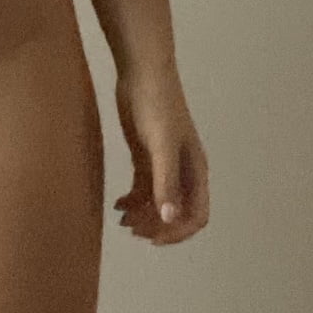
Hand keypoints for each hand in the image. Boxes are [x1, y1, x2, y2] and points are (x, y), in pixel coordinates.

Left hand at [112, 68, 208, 245]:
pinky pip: (142, 189)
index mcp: (195, 171)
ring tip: (122, 221)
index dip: (178, 232)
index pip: (196, 215)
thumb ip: (165, 182)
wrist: (142, 73)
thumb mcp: (161, 146)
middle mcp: (183, 171)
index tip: (153, 238)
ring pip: (158, 203)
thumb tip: (169, 218)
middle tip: (131, 230)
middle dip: (157, 226)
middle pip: (176, 213)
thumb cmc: (158, 106)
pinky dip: (132, 201)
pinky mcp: (146, 156)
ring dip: (143, 217)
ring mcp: (164, 165)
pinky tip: (117, 205)